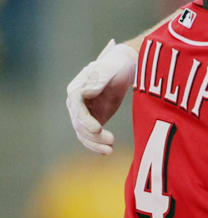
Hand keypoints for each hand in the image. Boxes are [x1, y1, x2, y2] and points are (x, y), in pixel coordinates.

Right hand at [66, 39, 136, 153]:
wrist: (122, 67)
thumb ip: (98, 80)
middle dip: (94, 136)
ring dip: (95, 143)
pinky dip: (96, 144)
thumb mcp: (108, 70)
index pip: (77, 108)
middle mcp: (75, 103)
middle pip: (80, 124)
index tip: (98, 129)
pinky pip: (90, 135)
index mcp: (76, 89)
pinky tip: (106, 151)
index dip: (86, 120)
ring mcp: (83, 112)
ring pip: (84, 133)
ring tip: (110, 150)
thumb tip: (87, 92)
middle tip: (111, 141)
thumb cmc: (115, 66)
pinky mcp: (92, 119)